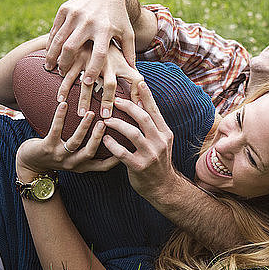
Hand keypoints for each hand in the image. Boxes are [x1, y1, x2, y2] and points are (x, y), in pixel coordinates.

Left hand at [16, 102, 119, 175]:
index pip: (103, 165)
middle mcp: (73, 163)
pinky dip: (60, 117)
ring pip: (75, 142)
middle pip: (90, 152)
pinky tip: (64, 104)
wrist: (30, 164)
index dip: (116, 157)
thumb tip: (110, 136)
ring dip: (83, 127)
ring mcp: (59, 156)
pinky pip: (55, 130)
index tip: (126, 143)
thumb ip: (90, 151)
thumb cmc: (57, 156)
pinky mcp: (46, 147)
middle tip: (106, 123)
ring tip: (90, 113)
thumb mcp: (75, 159)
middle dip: (98, 138)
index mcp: (83, 166)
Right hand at [46, 0, 135, 88]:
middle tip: (62, 75)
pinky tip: (49, 53)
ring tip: (50, 67)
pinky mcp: (65, 9)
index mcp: (105, 30)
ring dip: (52, 56)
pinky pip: (55, 30)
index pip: (98, 55)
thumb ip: (129, 52)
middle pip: (72, 48)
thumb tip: (133, 71)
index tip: (86, 82)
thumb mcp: (127, 32)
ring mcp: (75, 14)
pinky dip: (50, 43)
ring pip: (59, 40)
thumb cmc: (119, 17)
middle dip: (65, 64)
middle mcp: (89, 22)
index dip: (93, 70)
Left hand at [102, 81, 176, 195]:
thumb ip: (152, 126)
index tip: (138, 82)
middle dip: (128, 106)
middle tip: (114, 100)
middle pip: (144, 118)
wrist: (163, 187)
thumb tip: (141, 104)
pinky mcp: (140, 167)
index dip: (146, 96)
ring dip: (117, 124)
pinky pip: (123, 153)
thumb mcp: (161, 142)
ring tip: (106, 119)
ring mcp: (151, 155)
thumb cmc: (157, 162)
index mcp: (165, 133)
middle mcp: (160, 142)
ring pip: (133, 134)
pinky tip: (104, 139)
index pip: (154, 110)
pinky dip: (112, 145)